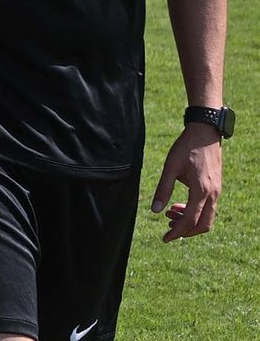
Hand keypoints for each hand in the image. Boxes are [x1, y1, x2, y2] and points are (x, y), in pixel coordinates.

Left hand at [152, 124, 222, 241]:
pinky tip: (179, 205)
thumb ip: (163, 189)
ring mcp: (217, 192)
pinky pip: (208, 208)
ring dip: (189, 221)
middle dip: (185, 231)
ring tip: (169, 213)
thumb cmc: (186, 148)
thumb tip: (155, 211)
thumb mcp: (170, 168)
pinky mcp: (217, 188)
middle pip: (203, 225)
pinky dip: (195, 212)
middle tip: (167, 228)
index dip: (177, 232)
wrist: (205, 133)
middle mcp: (213, 195)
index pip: (190, 221)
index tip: (164, 239)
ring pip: (207, 218)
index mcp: (201, 191)